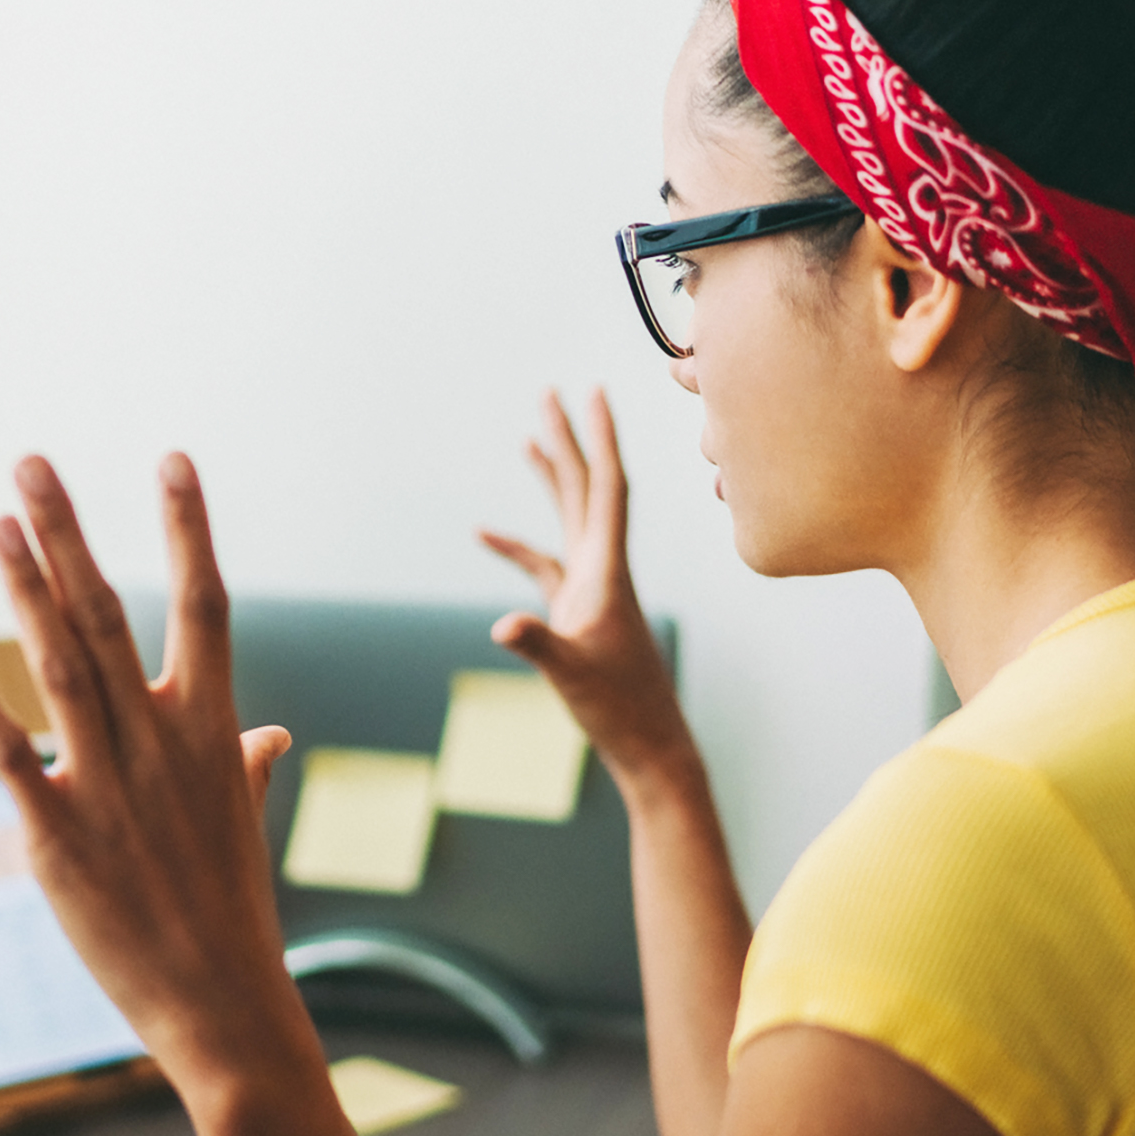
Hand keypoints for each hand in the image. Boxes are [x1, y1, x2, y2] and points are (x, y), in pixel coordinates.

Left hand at [0, 454, 310, 1093]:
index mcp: (215, 730)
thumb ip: (249, 766)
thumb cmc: (233, 912)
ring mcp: (109, 785)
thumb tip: (276, 736)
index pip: (207, 605)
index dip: (190, 527)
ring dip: (24, 588)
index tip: (173, 459)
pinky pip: (8, 748)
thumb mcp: (244, 823)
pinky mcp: (56, 835)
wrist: (221, 1002)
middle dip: (71, 534)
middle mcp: (162, 743)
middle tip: (33, 463)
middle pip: (111, 614)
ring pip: (61, 664)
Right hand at [479, 387, 695, 780]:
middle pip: (585, 488)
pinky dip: (515, 546)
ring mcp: (590, 589)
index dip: (600, 437)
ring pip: (569, 517)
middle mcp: (602, 568)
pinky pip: (543, 565)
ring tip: (531, 436)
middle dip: (568, 439)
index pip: (608, 487)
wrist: (650, 744)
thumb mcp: (572, 673)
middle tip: (550, 391)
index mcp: (607, 570)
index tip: (592, 392)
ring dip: (552, 477)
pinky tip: (485, 534)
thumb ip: (537, 645)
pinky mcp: (576, 612)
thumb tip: (502, 626)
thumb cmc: (619, 710)